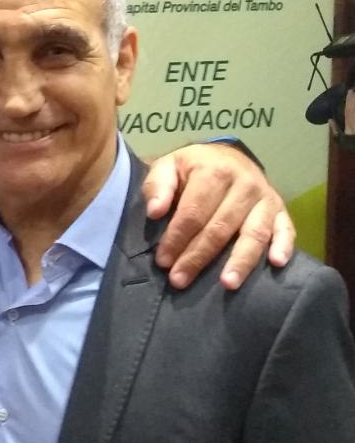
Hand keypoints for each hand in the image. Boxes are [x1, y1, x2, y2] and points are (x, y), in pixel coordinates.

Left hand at [143, 143, 294, 289]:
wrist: (226, 158)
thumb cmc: (193, 168)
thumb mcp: (168, 166)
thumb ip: (158, 186)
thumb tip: (155, 212)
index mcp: (215, 171)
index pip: (194, 212)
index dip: (177, 238)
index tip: (163, 261)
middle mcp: (245, 183)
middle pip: (220, 227)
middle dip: (198, 256)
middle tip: (179, 280)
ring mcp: (266, 197)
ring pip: (254, 233)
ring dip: (241, 260)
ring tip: (228, 284)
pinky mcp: (281, 210)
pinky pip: (286, 229)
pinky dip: (284, 246)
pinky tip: (277, 263)